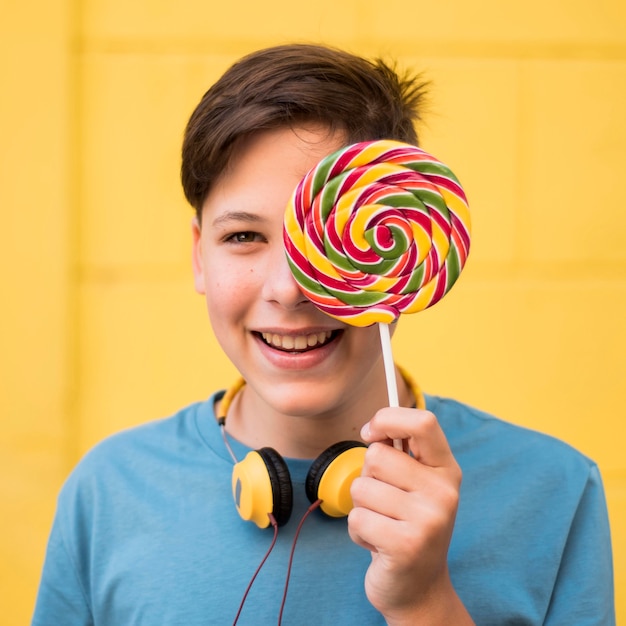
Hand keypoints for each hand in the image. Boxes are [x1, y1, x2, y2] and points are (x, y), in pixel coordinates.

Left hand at [348, 407, 472, 624]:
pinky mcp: (406, 545)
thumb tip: (372, 429)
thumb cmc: (407, 526)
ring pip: (361, 488)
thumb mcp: (414, 485)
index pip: (423, 422)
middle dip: (367, 478)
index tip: (370, 433)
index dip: (388, 419)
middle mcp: (443, 492)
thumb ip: (399, 454)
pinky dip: (358, 532)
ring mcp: (428, 519)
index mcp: (446, 470)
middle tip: (385, 504)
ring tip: (383, 525)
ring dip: (361, 508)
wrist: (419, 588)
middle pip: (377, 456)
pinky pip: (356, 518)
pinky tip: (378, 544)